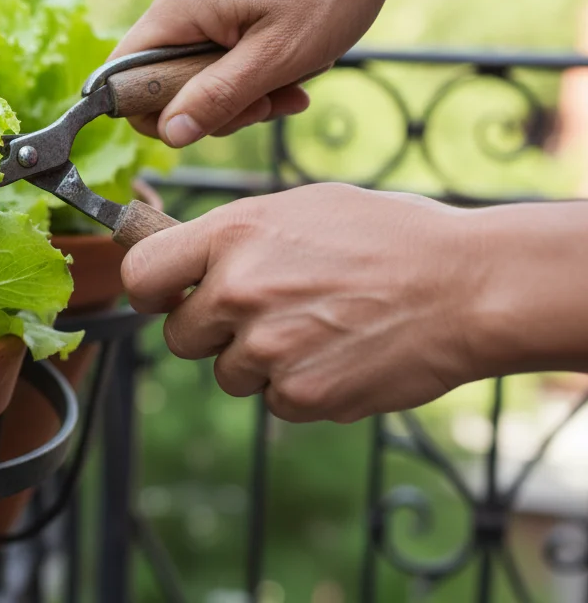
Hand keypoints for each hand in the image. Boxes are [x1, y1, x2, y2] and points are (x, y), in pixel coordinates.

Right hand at [112, 0, 408, 146]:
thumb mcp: (275, 59)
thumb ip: (217, 98)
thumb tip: (169, 134)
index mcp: (180, 5)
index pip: (124, 74)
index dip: (153, 112)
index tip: (209, 121)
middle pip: (165, 77)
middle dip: (216, 104)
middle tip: (268, 105)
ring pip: (197, 67)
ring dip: (242, 90)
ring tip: (292, 84)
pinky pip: (220, 48)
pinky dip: (252, 68)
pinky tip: (292, 68)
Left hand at [121, 184, 487, 422]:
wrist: (467, 286)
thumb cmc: (388, 237)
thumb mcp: (300, 208)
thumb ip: (233, 238)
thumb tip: (182, 258)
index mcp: (232, 235)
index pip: (141, 275)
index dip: (150, 291)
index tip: (167, 295)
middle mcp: (237, 291)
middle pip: (181, 336)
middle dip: (214, 331)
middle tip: (267, 312)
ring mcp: (266, 348)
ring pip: (228, 373)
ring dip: (260, 361)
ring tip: (318, 327)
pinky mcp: (300, 395)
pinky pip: (274, 400)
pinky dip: (301, 387)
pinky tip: (341, 354)